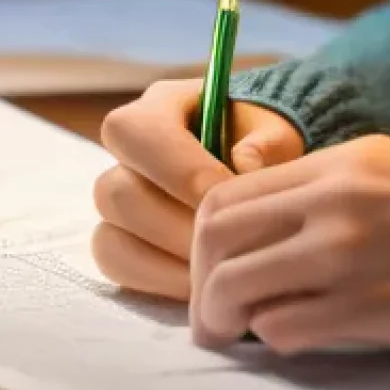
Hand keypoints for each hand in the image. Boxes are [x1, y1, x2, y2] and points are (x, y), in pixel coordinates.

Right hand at [91, 78, 304, 300]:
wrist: (266, 165)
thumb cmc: (268, 140)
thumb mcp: (278, 130)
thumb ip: (268, 142)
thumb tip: (244, 166)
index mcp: (159, 107)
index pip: (137, 131)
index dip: (177, 167)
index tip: (225, 193)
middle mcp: (127, 154)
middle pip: (117, 192)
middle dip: (177, 224)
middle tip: (227, 241)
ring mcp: (119, 201)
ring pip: (111, 237)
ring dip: (168, 258)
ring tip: (220, 265)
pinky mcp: (122, 240)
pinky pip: (119, 267)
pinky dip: (160, 280)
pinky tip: (204, 282)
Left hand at [189, 134, 389, 355]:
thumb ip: (321, 187)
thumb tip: (255, 225)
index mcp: (344, 161)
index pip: (228, 189)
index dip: (205, 236)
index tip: (214, 265)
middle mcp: (337, 200)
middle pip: (216, 234)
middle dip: (200, 279)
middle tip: (214, 309)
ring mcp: (350, 253)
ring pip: (235, 285)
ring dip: (225, 317)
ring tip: (238, 332)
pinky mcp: (367, 308)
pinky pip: (281, 330)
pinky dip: (274, 339)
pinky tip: (296, 335)